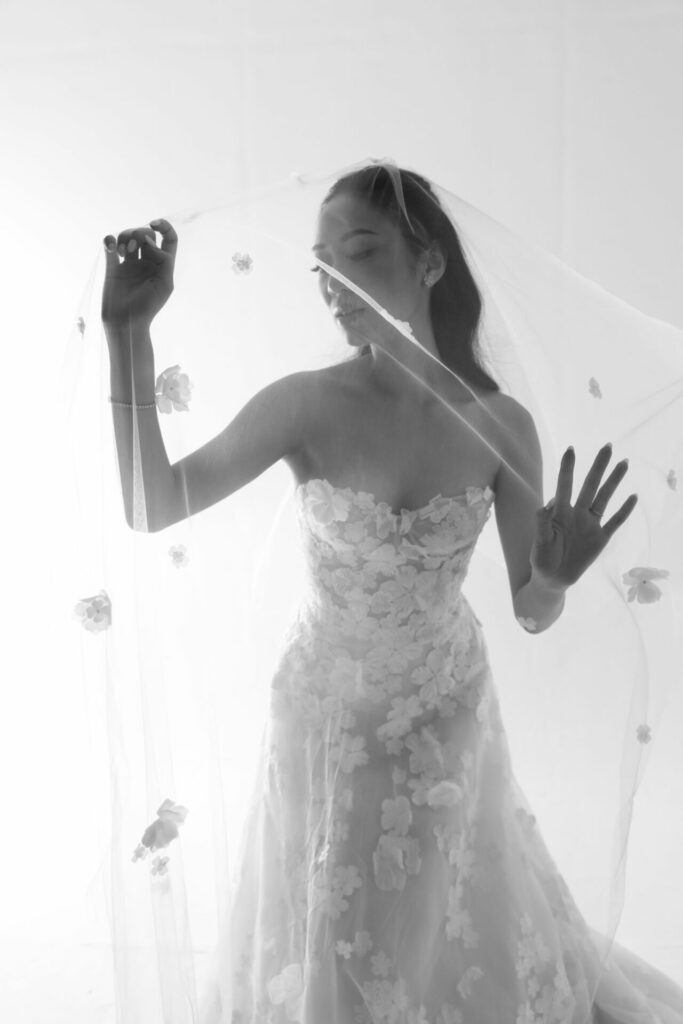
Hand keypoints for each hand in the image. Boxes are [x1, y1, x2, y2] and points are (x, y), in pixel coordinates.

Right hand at [101, 218, 176, 330]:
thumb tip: (149, 241)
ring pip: (128, 236)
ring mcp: (129, 264)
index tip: (154, 224)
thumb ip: (163, 261)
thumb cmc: (147, 307)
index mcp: (162, 265)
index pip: (168, 239)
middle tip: (134, 247)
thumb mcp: (165, 285)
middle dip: (139, 232)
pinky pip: (110, 245)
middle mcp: (147, 262)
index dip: (164, 226)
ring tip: (123, 253)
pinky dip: (109, 240)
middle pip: (146, 233)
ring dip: (125, 237)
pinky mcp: (113, 267)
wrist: (125, 322)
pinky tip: (111, 247)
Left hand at [530, 444, 638, 590]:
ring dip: (614, 481)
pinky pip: (615, 521)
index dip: (568, 468)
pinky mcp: (600, 538)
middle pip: (590, 486)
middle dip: (598, 467)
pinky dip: (624, 510)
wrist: (553, 579)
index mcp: (559, 513)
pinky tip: (633, 496)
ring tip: (624, 463)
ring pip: (604, 498)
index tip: (571, 449)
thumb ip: (541, 524)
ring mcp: (590, 525)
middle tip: (608, 446)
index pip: (564, 486)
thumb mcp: (539, 543)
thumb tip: (544, 506)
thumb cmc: (542, 559)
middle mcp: (577, 514)